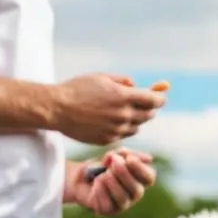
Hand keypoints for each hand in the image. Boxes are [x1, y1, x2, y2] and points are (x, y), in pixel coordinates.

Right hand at [51, 75, 167, 145]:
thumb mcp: (101, 77)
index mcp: (123, 97)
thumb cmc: (77, 89)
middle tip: (147, 104)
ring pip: (137, 126)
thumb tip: (135, 86)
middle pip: (149, 115)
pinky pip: (124, 134)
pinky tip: (114, 121)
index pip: (154, 100)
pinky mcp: (108, 139)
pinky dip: (124, 128)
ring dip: (137, 119)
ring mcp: (116, 129)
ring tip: (126, 111)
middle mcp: (123, 115)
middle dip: (150, 108)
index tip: (161, 97)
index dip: (160, 98)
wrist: (56, 109)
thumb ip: (123, 81)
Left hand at [65, 148, 156, 215]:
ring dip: (111, 183)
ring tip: (102, 175)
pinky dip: (100, 192)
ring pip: (122, 198)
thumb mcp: (113, 155)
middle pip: (137, 190)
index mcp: (139, 179)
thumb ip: (128, 155)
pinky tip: (96, 184)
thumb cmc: (101, 166)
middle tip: (113, 164)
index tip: (128, 158)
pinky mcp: (108, 211)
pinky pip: (107, 205)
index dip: (140, 169)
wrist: (80, 176)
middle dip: (124, 175)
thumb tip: (149, 159)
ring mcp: (122, 204)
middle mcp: (134, 193)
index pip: (149, 178)